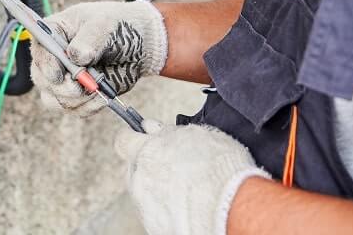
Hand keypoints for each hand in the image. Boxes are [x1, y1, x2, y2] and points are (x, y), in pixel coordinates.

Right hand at [30, 0, 167, 115]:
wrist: (139, 45)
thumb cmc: (117, 27)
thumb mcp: (105, 24)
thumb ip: (90, 38)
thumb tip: (78, 57)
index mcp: (54, 33)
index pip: (39, 50)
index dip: (46, 65)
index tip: (59, 75)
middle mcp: (52, 58)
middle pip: (41, 80)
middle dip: (61, 87)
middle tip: (80, 87)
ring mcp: (62, 80)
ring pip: (54, 100)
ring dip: (76, 99)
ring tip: (98, 89)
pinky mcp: (77, 96)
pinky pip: (74, 110)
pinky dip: (88, 107)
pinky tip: (103, 98)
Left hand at [115, 120, 268, 234]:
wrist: (229, 207)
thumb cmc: (218, 170)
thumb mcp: (196, 135)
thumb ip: (167, 132)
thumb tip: (152, 127)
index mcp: (145, 152)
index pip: (123, 140)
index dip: (133, 138)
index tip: (140, 137)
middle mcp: (139, 179)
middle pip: (133, 168)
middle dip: (148, 164)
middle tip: (172, 164)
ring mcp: (144, 204)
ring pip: (144, 191)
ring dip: (158, 187)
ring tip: (186, 189)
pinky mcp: (154, 225)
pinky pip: (155, 212)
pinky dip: (167, 208)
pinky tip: (188, 205)